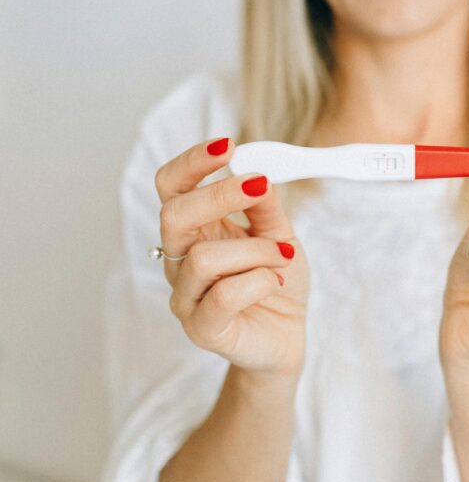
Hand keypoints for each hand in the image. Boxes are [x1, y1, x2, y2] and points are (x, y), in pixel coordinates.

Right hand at [154, 138, 308, 376]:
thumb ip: (266, 206)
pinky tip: (274, 282)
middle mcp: (180, 260)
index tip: (227, 146)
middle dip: (220, 196)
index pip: (171, 187)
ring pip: (205, 258)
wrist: (286, 335)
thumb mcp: (279, 234)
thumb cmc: (274, 280)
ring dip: (256, 250)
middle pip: (173, 215)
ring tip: (283, 258)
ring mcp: (186, 297)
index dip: (191, 163)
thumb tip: (256, 173)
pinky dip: (258, 281)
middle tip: (260, 189)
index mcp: (194, 230)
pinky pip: (223, 297)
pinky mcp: (202, 329)